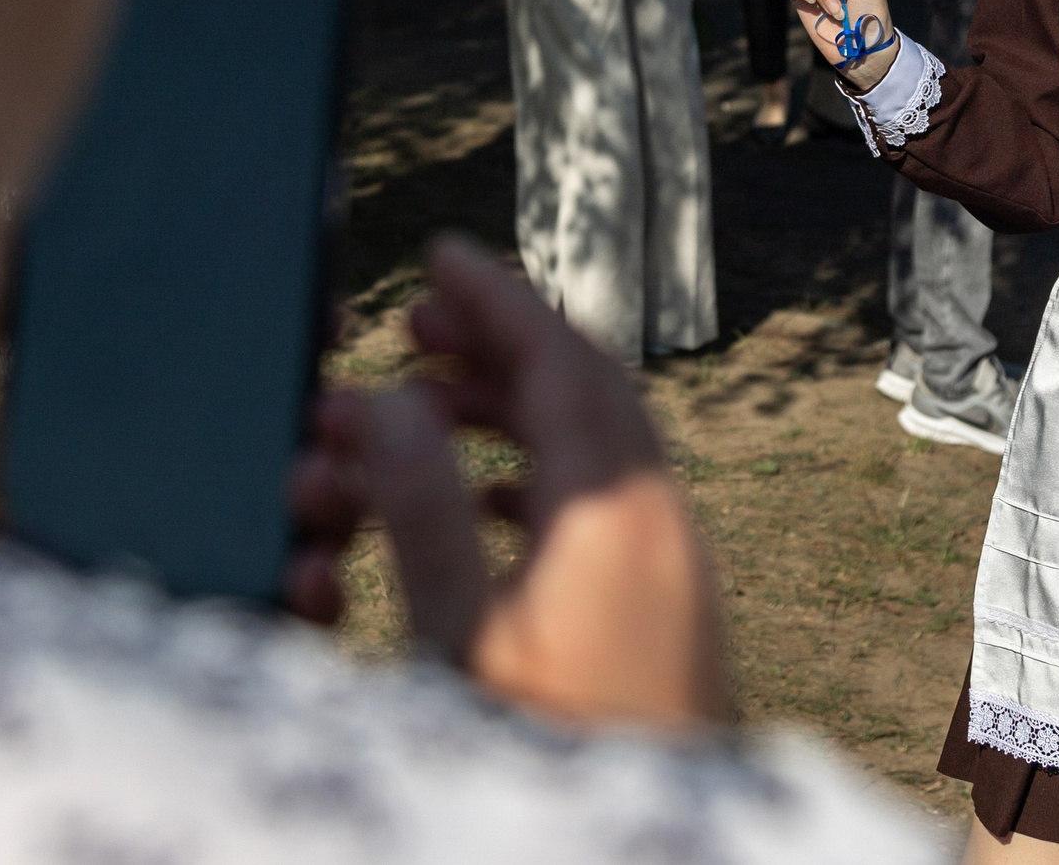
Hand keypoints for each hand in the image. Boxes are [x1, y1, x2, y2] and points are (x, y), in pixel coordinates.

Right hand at [353, 236, 728, 726]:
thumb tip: (384, 401)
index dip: (495, 296)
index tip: (440, 254)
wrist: (654, 846)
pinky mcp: (668, 610)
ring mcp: (674, 565)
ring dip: (512, 414)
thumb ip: (419, 508)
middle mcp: (659, 520)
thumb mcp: (457, 635)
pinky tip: (482, 505)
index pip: (556, 358)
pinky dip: (538, 476)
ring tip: (424, 413)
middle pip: (582, 388)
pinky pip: (605, 503)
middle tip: (413, 330)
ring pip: (593, 446)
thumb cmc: (552, 754)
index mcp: (613, 509)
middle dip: (496, 346)